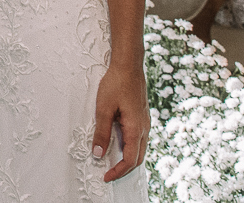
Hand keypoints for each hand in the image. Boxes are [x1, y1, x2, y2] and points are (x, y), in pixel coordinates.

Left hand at [92, 62, 148, 181]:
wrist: (129, 66)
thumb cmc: (116, 84)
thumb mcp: (103, 109)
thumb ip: (101, 133)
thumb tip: (98, 153)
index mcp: (136, 129)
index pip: (130, 160)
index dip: (118, 171)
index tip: (106, 176)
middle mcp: (144, 128)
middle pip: (137, 158)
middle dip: (124, 169)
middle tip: (109, 174)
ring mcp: (145, 122)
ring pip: (140, 149)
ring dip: (128, 159)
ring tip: (112, 163)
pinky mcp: (142, 117)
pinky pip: (139, 139)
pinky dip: (130, 148)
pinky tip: (119, 145)